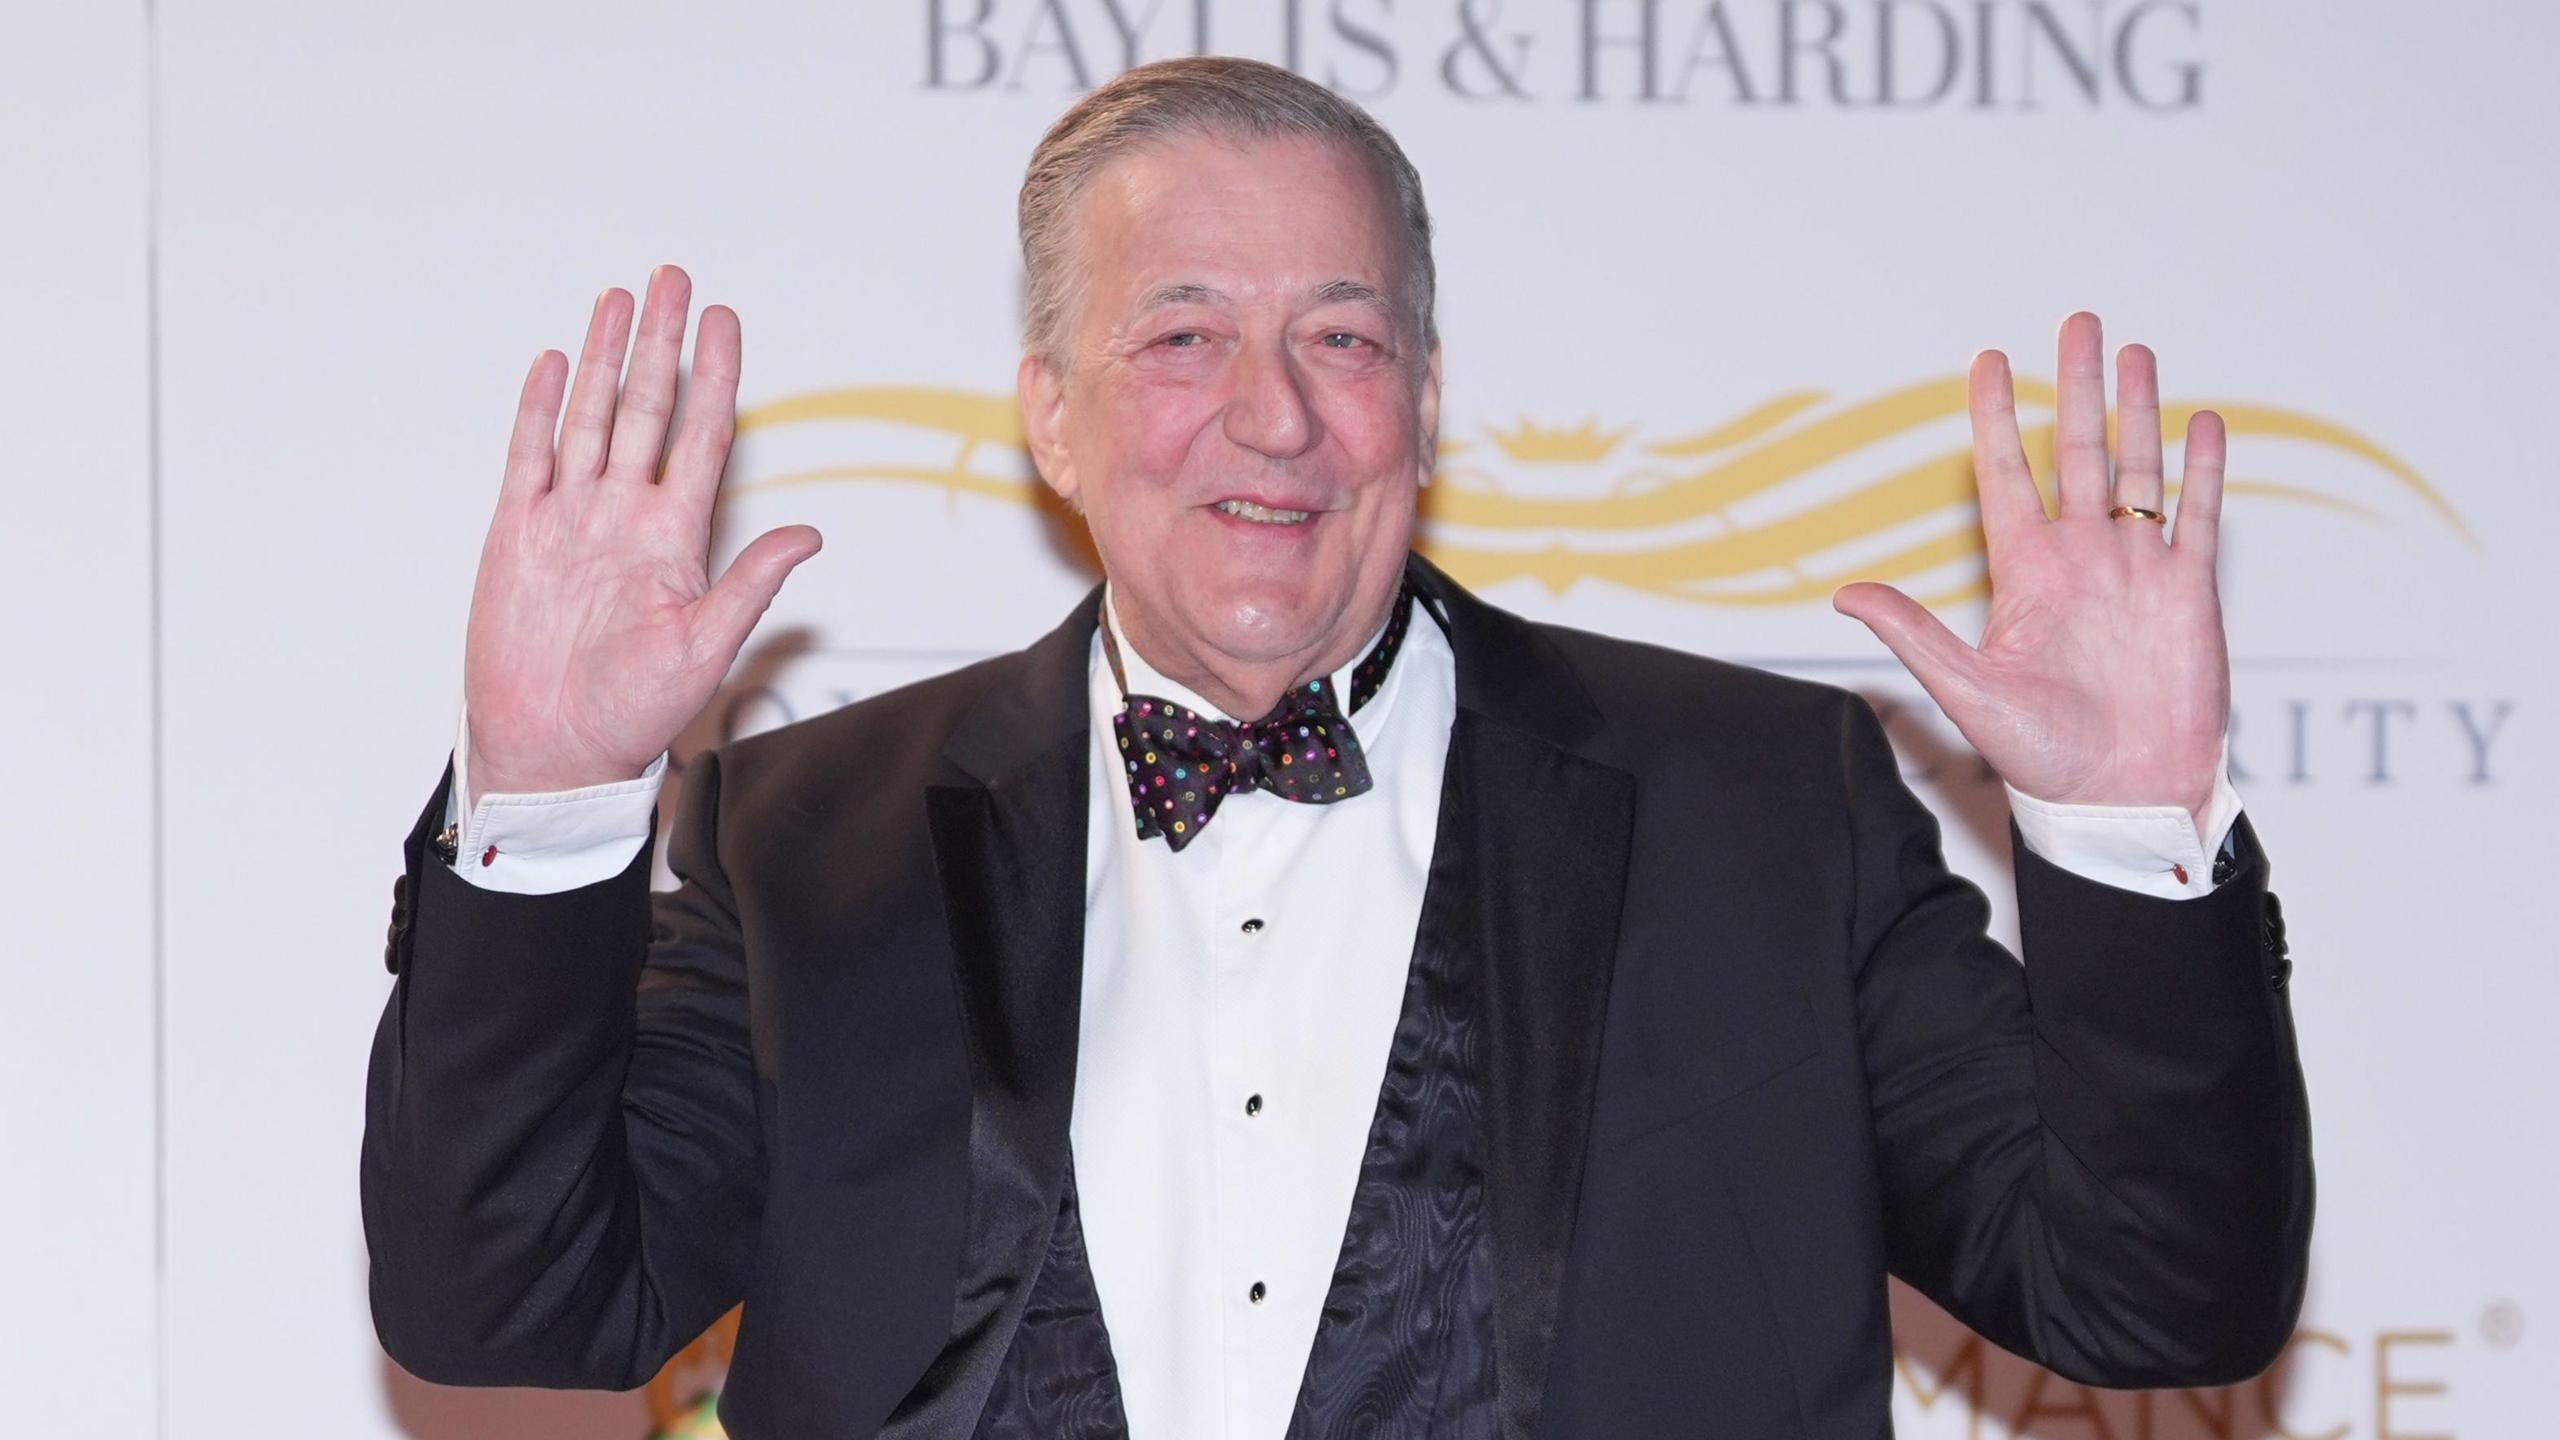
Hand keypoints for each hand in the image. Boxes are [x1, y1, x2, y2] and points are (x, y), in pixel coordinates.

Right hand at [462, 265, 821, 807]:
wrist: (554, 751)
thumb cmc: (633, 715)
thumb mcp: (706, 648)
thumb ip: (752, 584)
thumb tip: (810, 536)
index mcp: (676, 539)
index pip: (701, 437)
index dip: (714, 377)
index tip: (727, 322)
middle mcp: (626, 517)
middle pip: (647, 409)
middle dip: (660, 344)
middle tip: (673, 280)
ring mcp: (572, 520)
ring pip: (591, 419)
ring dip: (604, 359)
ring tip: (618, 300)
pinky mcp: (520, 534)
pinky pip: (531, 457)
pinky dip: (542, 410)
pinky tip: (555, 363)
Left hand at [1832, 311, 2228, 828]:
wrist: (2120, 797)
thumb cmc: (2040, 756)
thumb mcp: (1966, 689)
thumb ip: (1912, 633)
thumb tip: (1843, 593)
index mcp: (2024, 573)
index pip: (2004, 475)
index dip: (1997, 417)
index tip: (1988, 359)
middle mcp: (2080, 559)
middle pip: (2079, 452)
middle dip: (2078, 387)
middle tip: (2077, 321)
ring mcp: (2136, 570)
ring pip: (2138, 470)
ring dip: (2138, 410)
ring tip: (2134, 351)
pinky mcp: (2188, 592)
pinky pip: (2197, 516)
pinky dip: (2204, 469)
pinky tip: (2204, 423)